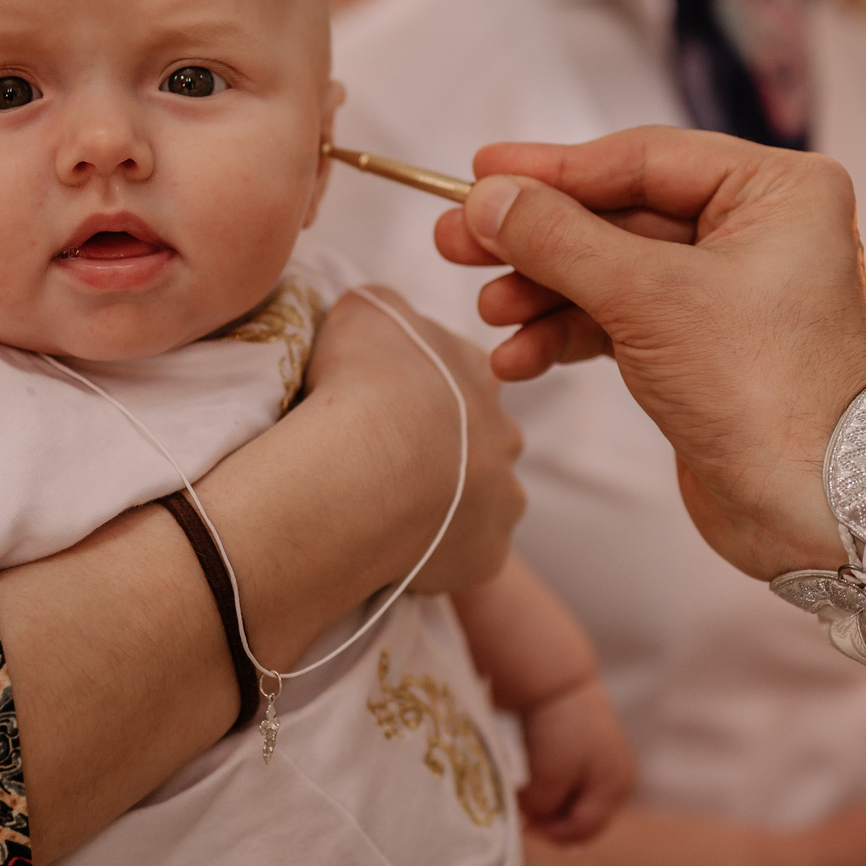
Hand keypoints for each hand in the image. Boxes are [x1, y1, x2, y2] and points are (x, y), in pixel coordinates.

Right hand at [307, 288, 525, 595]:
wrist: (366, 466)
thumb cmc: (360, 380)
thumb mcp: (365, 310)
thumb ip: (385, 310)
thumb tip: (384, 319)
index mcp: (478, 374)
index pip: (463, 376)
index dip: (422, 390)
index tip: (385, 405)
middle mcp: (504, 434)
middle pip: (478, 441)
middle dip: (442, 451)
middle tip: (385, 461)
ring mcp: (503, 499)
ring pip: (479, 503)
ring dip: (444, 506)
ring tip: (386, 510)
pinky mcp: (488, 555)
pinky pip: (464, 556)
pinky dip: (436, 556)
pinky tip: (394, 550)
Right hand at [432, 127, 865, 579]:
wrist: (807, 511)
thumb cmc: (760, 390)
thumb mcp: (646, 298)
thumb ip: (559, 239)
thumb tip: (486, 196)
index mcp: (778, 192)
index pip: (643, 160)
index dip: (553, 169)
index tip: (479, 170)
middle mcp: (761, 231)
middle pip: (620, 216)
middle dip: (537, 238)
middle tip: (454, 240)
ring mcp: (732, 292)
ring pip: (612, 271)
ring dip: (544, 293)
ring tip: (488, 312)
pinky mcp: (706, 348)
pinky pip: (622, 320)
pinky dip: (568, 335)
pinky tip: (518, 359)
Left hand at [514, 680, 635, 844]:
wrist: (558, 679)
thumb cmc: (557, 729)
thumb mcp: (549, 778)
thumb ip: (544, 810)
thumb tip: (534, 818)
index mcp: (616, 788)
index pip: (583, 830)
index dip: (550, 835)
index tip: (521, 830)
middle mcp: (621, 779)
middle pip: (584, 819)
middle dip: (552, 823)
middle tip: (521, 820)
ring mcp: (609, 764)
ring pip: (577, 802)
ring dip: (551, 806)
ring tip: (523, 800)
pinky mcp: (593, 750)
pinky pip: (573, 783)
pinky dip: (553, 787)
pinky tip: (531, 780)